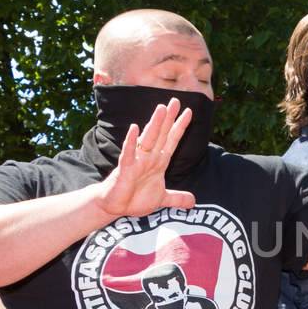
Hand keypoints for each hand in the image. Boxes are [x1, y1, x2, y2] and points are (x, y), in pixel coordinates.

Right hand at [94, 100, 196, 217]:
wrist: (114, 207)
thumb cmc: (135, 198)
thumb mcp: (162, 199)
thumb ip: (177, 198)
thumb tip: (193, 201)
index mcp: (158, 162)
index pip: (171, 141)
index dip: (180, 127)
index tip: (189, 112)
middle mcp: (149, 158)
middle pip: (161, 135)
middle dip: (169, 119)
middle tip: (176, 101)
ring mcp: (137, 162)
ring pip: (148, 139)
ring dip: (155, 125)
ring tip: (161, 109)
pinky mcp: (125, 169)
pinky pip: (128, 153)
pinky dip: (131, 141)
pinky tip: (135, 128)